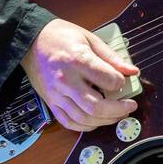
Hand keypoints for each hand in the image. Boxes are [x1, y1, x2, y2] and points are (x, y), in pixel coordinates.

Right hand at [21, 19, 138, 132]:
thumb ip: (111, 57)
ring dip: (105, 120)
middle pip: (96, 106)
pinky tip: (96, 121)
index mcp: (77, 60)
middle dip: (118, 110)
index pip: (108, 80)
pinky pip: (68, 122)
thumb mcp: (89, 38)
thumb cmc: (60, 36)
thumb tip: (131, 71)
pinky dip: (85, 126)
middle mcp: (66, 80)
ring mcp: (57, 94)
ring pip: (84, 118)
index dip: (121, 82)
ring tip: (117, 114)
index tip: (123, 80)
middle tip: (129, 106)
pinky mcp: (50, 102)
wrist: (31, 41)